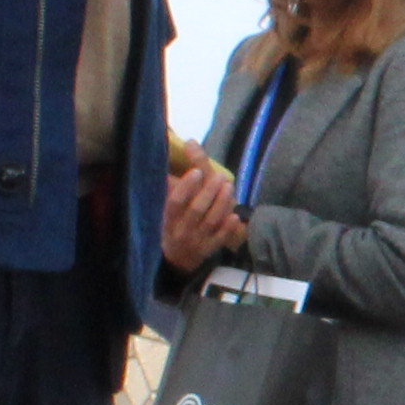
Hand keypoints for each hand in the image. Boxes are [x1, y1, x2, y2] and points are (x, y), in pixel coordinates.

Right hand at [159, 149, 245, 273]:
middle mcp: (181, 230)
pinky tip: (235, 215)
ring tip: (229, 187)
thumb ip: (178, 181)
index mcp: (169, 218)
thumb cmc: (174, 224)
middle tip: (220, 176)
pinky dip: (228, 227)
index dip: (186, 187)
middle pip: (196, 210)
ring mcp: (196, 241)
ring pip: (210, 221)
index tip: (197, 172)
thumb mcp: (171, 208)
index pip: (175, 202)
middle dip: (209, 192)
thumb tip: (190, 145)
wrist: (177, 260)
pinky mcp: (209, 249)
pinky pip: (220, 238)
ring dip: (221, 204)